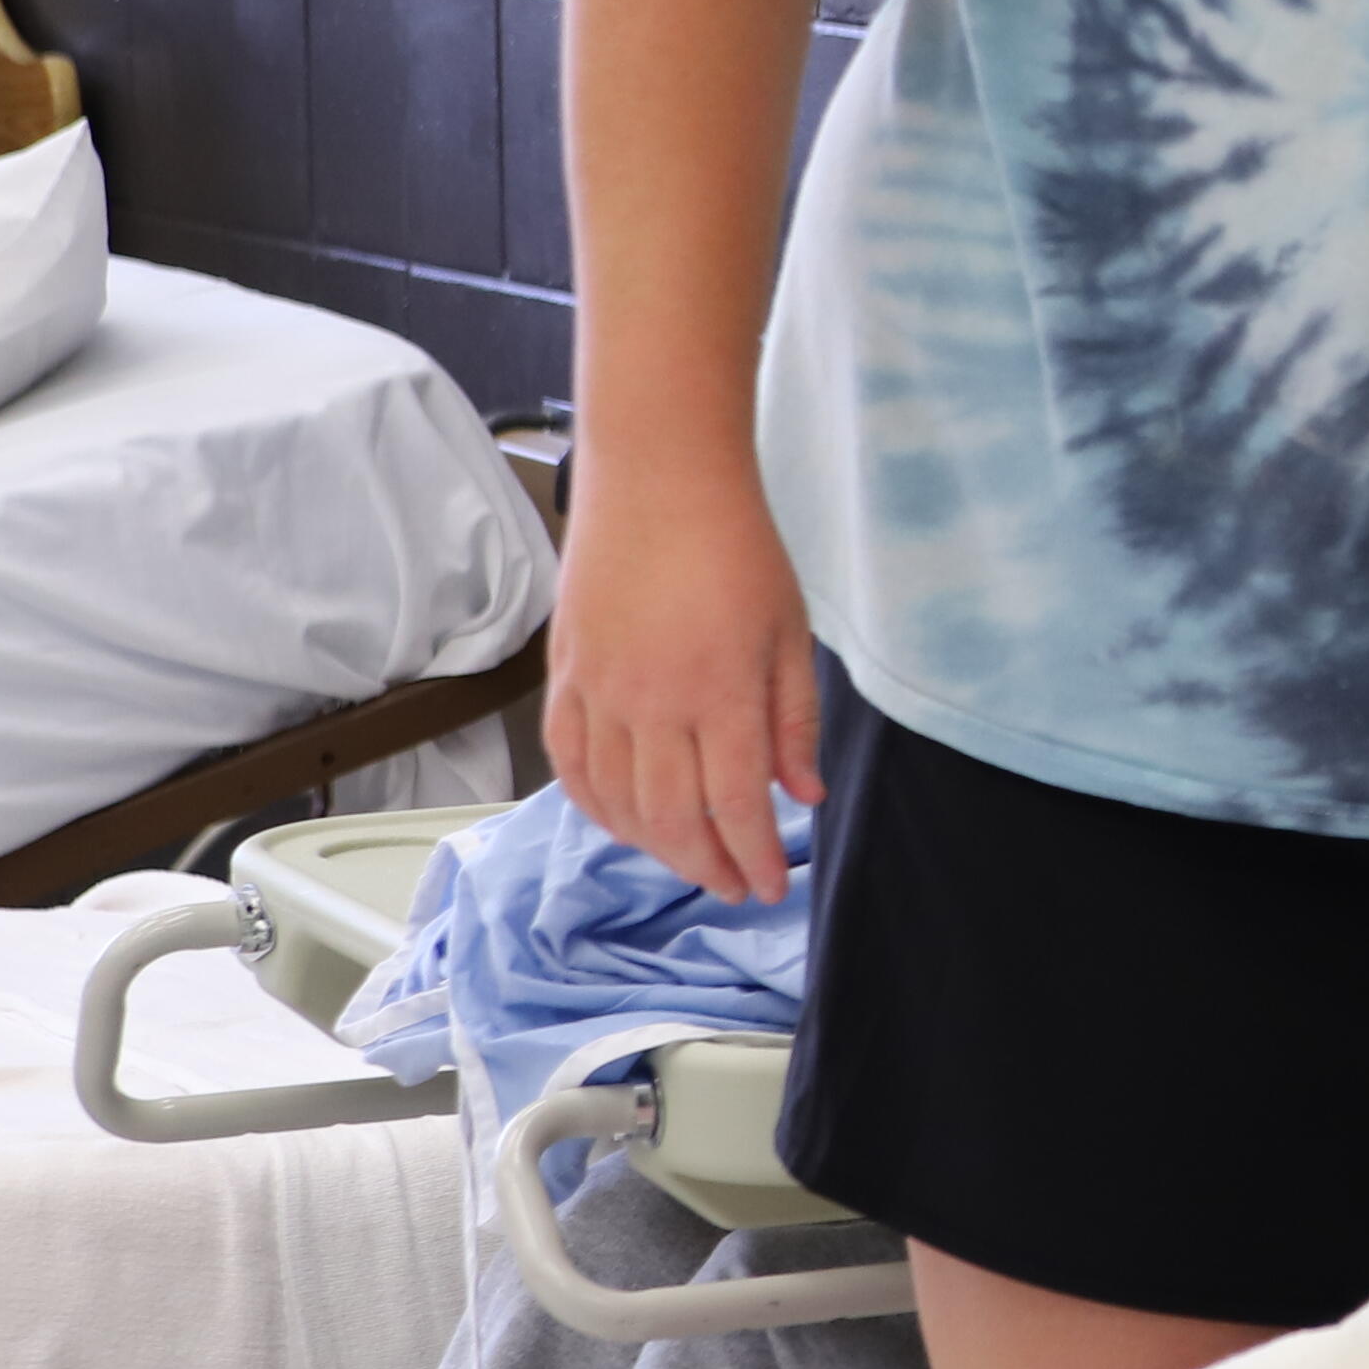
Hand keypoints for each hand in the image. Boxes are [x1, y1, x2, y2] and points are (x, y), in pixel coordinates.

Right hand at [542, 453, 826, 905]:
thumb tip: (803, 794)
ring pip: (618, 802)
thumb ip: (794, 720)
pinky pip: (570, 765)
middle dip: (708, 867)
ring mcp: (600, 693)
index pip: (736, 805)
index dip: (754, 857)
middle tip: (734, 886)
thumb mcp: (791, 632)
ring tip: (691, 859)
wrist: (658, 480)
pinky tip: (622, 821)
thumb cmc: (736, 547)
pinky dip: (595, 806)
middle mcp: (653, 703)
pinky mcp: (565, 678)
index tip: (770, 887)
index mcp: (720, 692)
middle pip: (674, 818)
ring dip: (654, 846)